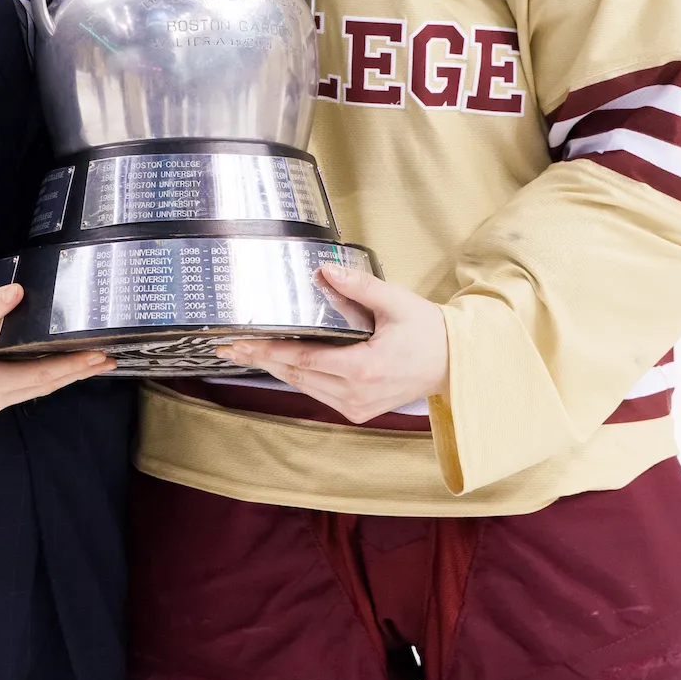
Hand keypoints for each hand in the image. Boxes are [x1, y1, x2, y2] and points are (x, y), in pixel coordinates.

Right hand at [0, 284, 114, 416]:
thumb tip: (16, 292)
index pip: (40, 376)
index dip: (71, 366)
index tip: (96, 356)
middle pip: (44, 387)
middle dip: (77, 373)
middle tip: (108, 360)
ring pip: (37, 389)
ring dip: (66, 376)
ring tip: (94, 363)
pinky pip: (26, 388)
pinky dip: (48, 377)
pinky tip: (64, 368)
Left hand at [216, 265, 448, 425]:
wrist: (453, 364)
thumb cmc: (426, 331)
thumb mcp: (396, 301)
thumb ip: (359, 285)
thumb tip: (325, 269)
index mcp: (362, 368)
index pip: (303, 359)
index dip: (268, 350)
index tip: (241, 342)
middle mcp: (355, 392)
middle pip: (295, 375)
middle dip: (260, 359)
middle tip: (227, 346)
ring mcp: (356, 406)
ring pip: (303, 386)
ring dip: (274, 368)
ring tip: (245, 352)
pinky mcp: (358, 410)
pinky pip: (318, 392)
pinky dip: (297, 376)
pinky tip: (279, 362)